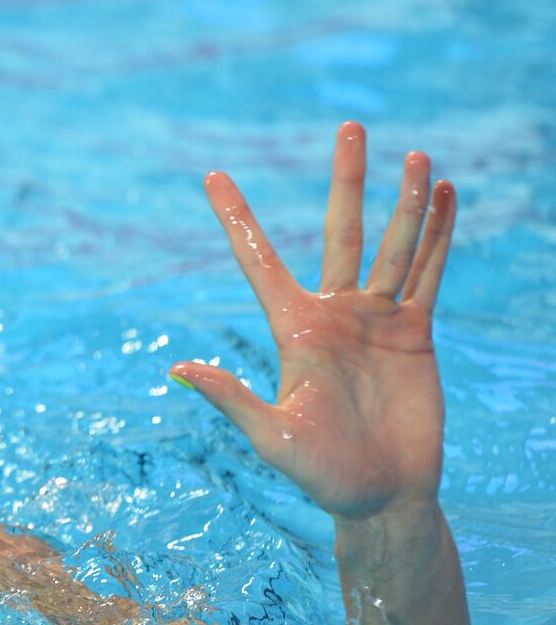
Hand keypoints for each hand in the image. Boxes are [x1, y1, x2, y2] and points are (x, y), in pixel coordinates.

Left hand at [170, 122, 456, 519]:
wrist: (381, 497)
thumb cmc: (319, 473)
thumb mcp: (270, 435)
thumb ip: (232, 398)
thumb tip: (178, 368)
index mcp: (293, 328)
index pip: (259, 259)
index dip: (237, 217)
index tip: (212, 175)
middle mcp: (333, 313)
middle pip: (340, 231)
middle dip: (345, 180)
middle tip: (350, 127)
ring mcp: (376, 320)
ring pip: (394, 246)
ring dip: (407, 202)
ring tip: (416, 156)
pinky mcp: (416, 334)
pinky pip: (429, 275)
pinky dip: (440, 235)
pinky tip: (446, 196)